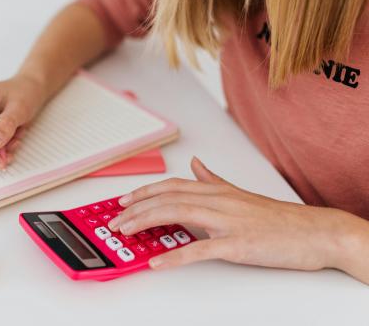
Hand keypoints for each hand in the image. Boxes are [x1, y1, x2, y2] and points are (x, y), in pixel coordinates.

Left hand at [108, 157, 368, 279]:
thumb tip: (197, 165)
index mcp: (217, 190)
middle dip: (136, 209)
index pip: (171, 186)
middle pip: (167, 199)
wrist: (313, 232)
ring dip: (146, 223)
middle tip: (114, 220)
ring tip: (125, 233)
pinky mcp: (237, 244)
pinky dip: (176, 256)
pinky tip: (157, 262)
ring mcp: (227, 221)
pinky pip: (201, 249)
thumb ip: (214, 180)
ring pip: (177, 214)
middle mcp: (218, 200)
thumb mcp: (240, 194)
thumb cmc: (276, 218)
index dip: (144, 192)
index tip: (123, 201)